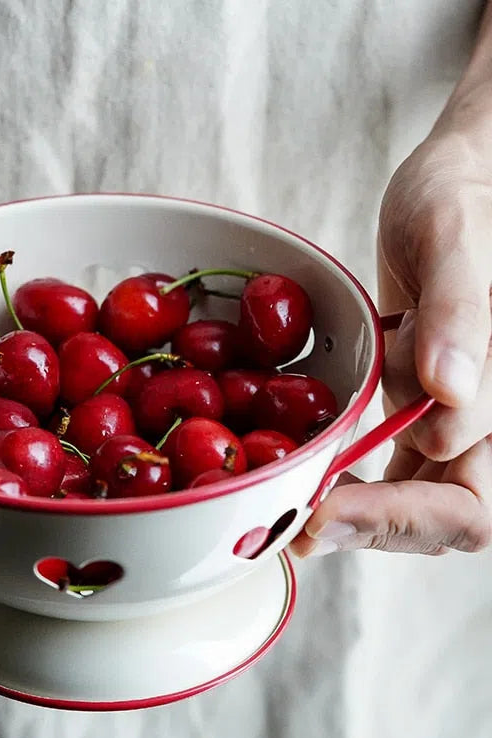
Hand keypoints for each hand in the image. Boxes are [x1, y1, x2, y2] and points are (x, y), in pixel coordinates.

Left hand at [291, 132, 491, 556]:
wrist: (456, 187)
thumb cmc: (467, 199)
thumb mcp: (460, 238)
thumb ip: (462, 313)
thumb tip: (450, 393)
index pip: (472, 504)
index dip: (402, 517)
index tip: (325, 509)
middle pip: (440, 520)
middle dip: (366, 528)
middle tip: (292, 528)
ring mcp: (456, 423)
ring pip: (412, 502)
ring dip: (352, 514)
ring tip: (287, 511)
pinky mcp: (421, 410)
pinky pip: (393, 469)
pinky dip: (349, 482)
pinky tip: (308, 476)